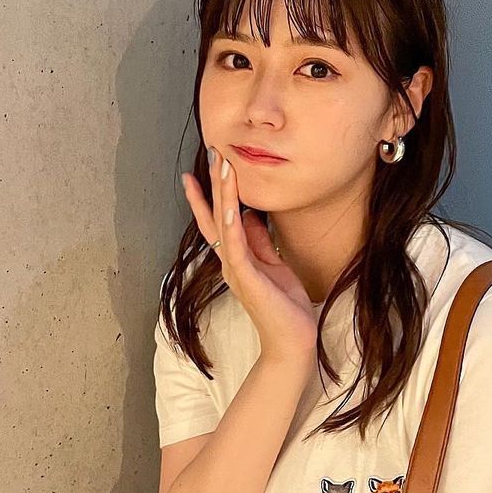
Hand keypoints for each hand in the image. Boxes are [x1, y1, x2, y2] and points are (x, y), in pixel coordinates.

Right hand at [182, 147, 319, 362]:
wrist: (291, 341)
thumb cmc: (284, 307)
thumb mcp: (274, 265)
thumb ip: (260, 241)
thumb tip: (251, 215)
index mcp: (237, 257)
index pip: (219, 220)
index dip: (209, 195)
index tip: (200, 170)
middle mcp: (231, 261)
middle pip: (217, 215)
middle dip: (214, 183)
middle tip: (212, 152)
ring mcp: (236, 269)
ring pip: (224, 224)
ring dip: (222, 194)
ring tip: (221, 166)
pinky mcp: (247, 279)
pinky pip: (236, 247)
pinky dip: (232, 226)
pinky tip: (231, 207)